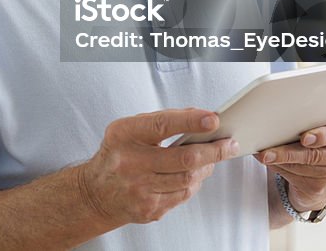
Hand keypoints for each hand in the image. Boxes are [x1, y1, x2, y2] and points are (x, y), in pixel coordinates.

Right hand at [78, 108, 238, 225]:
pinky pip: (183, 195)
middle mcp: (130, 163)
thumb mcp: (130, 129)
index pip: (161, 125)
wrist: (97, 191)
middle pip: (184, 159)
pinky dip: (193, 183)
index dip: (190, 121)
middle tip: (229, 144)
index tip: (212, 119)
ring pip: (188, 179)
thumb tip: (199, 117)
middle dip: (213, 150)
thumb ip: (161, 121)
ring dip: (206, 167)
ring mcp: (140, 189)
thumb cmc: (118, 154)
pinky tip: (194, 174)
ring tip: (213, 157)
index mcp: (124, 135)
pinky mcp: (149, 208)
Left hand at [255, 117, 325, 211]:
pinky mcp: (321, 188)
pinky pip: (295, 177)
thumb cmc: (318, 138)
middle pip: (314, 154)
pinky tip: (270, 162)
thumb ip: (309, 120)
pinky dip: (279, 168)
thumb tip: (276, 117)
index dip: (321, 136)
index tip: (305, 138)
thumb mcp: (320, 125)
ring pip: (302, 167)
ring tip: (263, 155)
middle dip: (288, 153)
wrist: (323, 168)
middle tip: (268, 153)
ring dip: (278, 160)